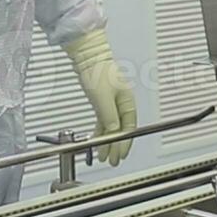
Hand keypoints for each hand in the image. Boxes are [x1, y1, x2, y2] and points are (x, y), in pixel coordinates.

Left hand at [61, 29, 136, 165]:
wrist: (87, 56)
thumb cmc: (97, 70)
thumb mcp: (102, 97)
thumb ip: (108, 116)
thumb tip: (113, 131)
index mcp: (127, 102)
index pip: (128, 128)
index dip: (124, 143)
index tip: (120, 155)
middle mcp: (122, 103)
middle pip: (121, 130)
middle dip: (117, 147)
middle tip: (112, 160)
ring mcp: (112, 102)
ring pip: (112, 127)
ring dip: (108, 141)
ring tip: (103, 155)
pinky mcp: (102, 101)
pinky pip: (104, 121)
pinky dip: (101, 132)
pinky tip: (97, 140)